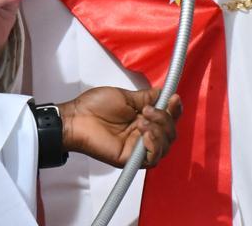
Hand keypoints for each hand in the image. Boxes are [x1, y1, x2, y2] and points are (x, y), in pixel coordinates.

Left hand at [59, 87, 182, 167]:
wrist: (77, 118)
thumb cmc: (96, 106)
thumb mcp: (126, 97)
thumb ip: (146, 97)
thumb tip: (164, 92)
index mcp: (144, 120)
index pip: (168, 119)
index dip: (175, 110)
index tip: (173, 98)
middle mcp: (143, 135)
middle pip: (170, 133)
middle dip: (166, 118)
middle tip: (147, 110)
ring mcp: (138, 148)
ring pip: (165, 146)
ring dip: (160, 130)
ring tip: (143, 120)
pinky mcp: (131, 159)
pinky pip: (153, 158)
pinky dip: (154, 144)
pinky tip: (144, 133)